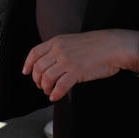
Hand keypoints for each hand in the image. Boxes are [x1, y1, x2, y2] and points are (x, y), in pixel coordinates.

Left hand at [23, 29, 138, 101]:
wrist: (113, 46)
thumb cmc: (95, 45)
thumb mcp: (71, 41)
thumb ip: (58, 49)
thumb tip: (49, 62)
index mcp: (56, 41)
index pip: (34, 53)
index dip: (28, 64)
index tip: (26, 72)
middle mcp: (59, 50)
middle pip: (39, 67)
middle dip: (37, 79)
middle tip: (40, 86)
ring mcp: (67, 61)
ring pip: (47, 77)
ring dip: (45, 87)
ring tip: (49, 91)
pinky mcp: (77, 71)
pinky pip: (61, 85)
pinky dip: (55, 93)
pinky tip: (55, 97)